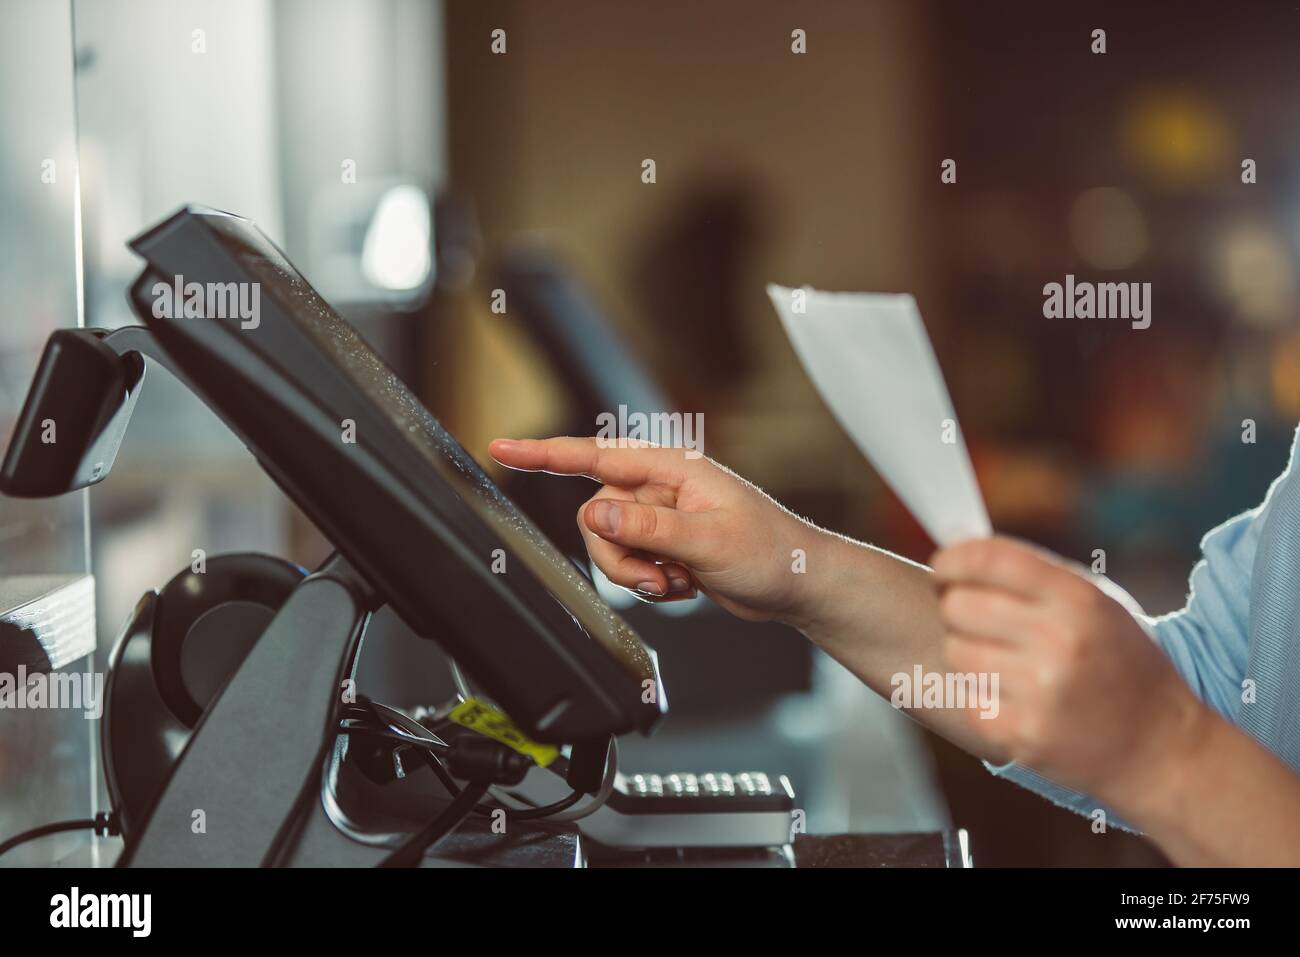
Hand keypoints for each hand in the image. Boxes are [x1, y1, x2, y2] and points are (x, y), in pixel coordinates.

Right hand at [488, 437, 821, 622]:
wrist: (797, 584)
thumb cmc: (772, 552)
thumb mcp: (708, 540)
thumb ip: (648, 527)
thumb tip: (596, 512)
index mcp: (671, 469)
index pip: (593, 455)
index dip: (543, 454)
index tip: (501, 449)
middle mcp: (660, 489)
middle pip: (596, 516)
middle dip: (617, 555)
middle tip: (654, 576)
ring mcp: (661, 518)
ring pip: (610, 545)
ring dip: (635, 574)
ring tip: (676, 582)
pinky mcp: (665, 545)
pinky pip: (631, 565)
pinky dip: (651, 583)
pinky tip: (686, 584)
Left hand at [930, 536, 1210, 804]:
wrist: (1162, 748)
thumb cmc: (1121, 664)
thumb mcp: (1099, 604)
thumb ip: (1035, 574)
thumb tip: (959, 546)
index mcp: (1079, 599)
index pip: (988, 560)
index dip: (952, 559)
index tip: (942, 567)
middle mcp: (1059, 641)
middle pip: (959, 605)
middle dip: (958, 608)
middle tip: (975, 619)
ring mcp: (1040, 692)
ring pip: (955, 651)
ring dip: (967, 653)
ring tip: (1002, 662)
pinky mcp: (1022, 734)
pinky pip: (966, 697)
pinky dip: (980, 696)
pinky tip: (1013, 698)